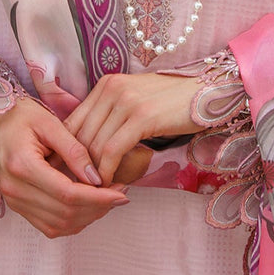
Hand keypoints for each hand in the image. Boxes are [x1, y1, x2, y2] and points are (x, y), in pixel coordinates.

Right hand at [0, 95, 128, 238]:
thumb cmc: (17, 116)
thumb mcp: (48, 122)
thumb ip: (73, 149)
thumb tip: (97, 177)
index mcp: (22, 166)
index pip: (67, 194)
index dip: (99, 197)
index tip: (122, 191)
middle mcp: (15, 190)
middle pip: (65, 214)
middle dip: (98, 208)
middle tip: (121, 193)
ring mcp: (14, 202)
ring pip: (59, 225)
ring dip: (88, 217)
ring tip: (109, 199)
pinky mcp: (17, 206)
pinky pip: (48, 225)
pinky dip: (73, 221)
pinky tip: (89, 206)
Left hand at [64, 73, 199, 186]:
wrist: (208, 91)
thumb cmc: (172, 102)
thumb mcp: (135, 102)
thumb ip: (111, 116)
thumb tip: (89, 146)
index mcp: (106, 84)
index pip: (72, 121)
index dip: (65, 151)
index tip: (64, 173)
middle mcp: (111, 88)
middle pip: (79, 134)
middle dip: (75, 165)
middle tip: (76, 188)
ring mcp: (126, 100)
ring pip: (94, 144)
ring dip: (91, 172)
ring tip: (93, 191)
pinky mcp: (142, 116)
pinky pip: (113, 150)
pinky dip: (107, 170)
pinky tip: (109, 183)